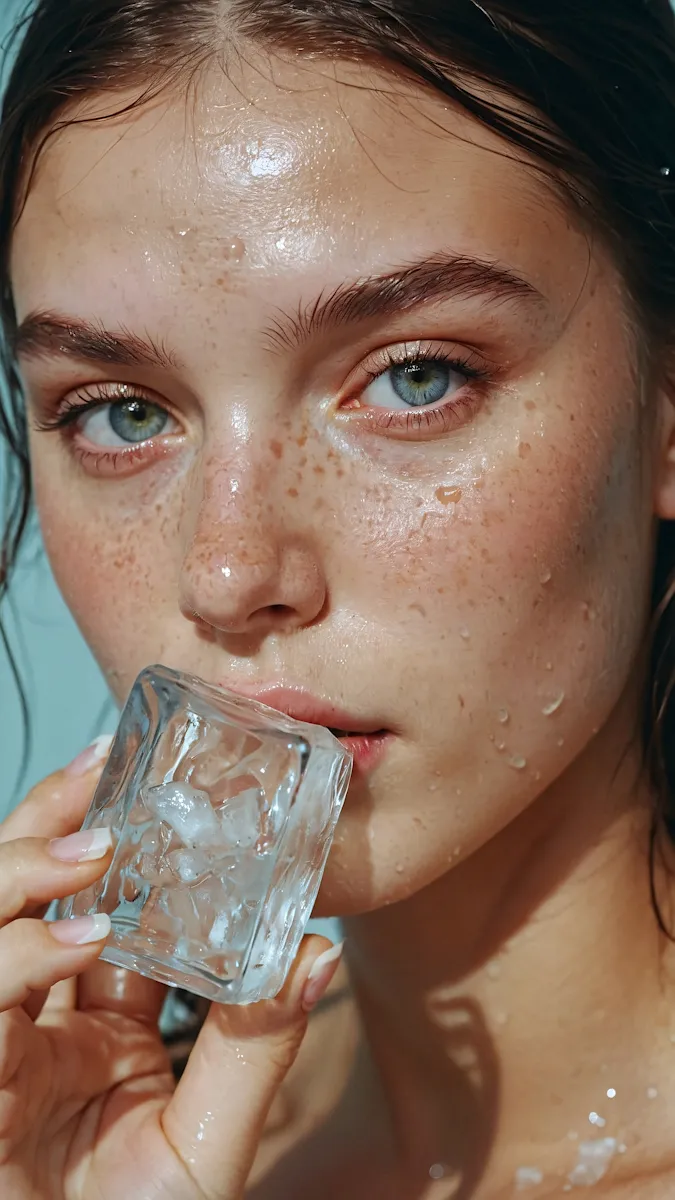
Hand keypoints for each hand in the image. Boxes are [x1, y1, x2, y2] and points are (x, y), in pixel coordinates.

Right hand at [0, 742, 341, 1198]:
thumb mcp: (208, 1142)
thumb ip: (254, 1050)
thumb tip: (318, 949)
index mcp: (94, 1030)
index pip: (93, 910)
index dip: (110, 845)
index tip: (146, 783)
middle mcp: (36, 1025)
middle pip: (22, 893)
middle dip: (52, 824)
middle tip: (102, 769)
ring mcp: (0, 1045)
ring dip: (26, 867)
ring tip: (94, 843)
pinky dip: (17, 954)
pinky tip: (78, 936)